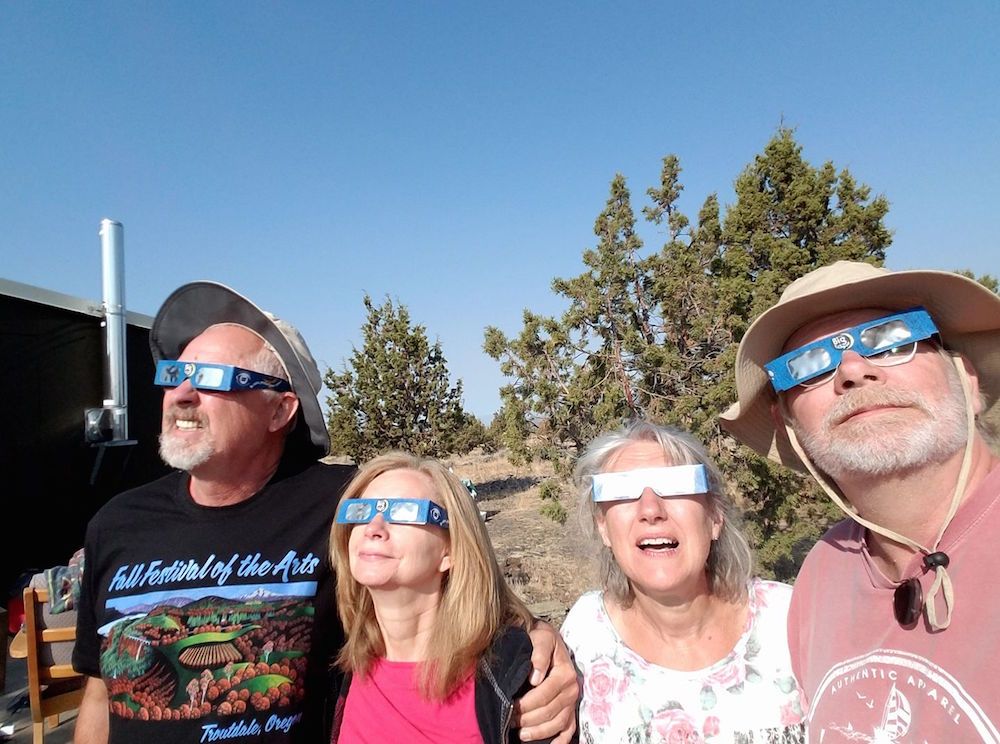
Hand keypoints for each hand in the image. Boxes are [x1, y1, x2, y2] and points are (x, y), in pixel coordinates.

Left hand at [513, 619, 578, 742]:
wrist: (547, 638)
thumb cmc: (540, 638)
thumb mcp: (540, 637)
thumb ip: (538, 653)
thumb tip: (535, 677)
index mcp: (565, 674)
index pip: (543, 695)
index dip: (525, 704)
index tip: (509, 707)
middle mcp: (572, 689)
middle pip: (549, 712)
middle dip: (527, 719)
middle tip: (510, 720)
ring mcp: (572, 701)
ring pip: (557, 724)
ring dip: (539, 732)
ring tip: (521, 734)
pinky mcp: (571, 709)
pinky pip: (568, 730)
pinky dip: (560, 741)